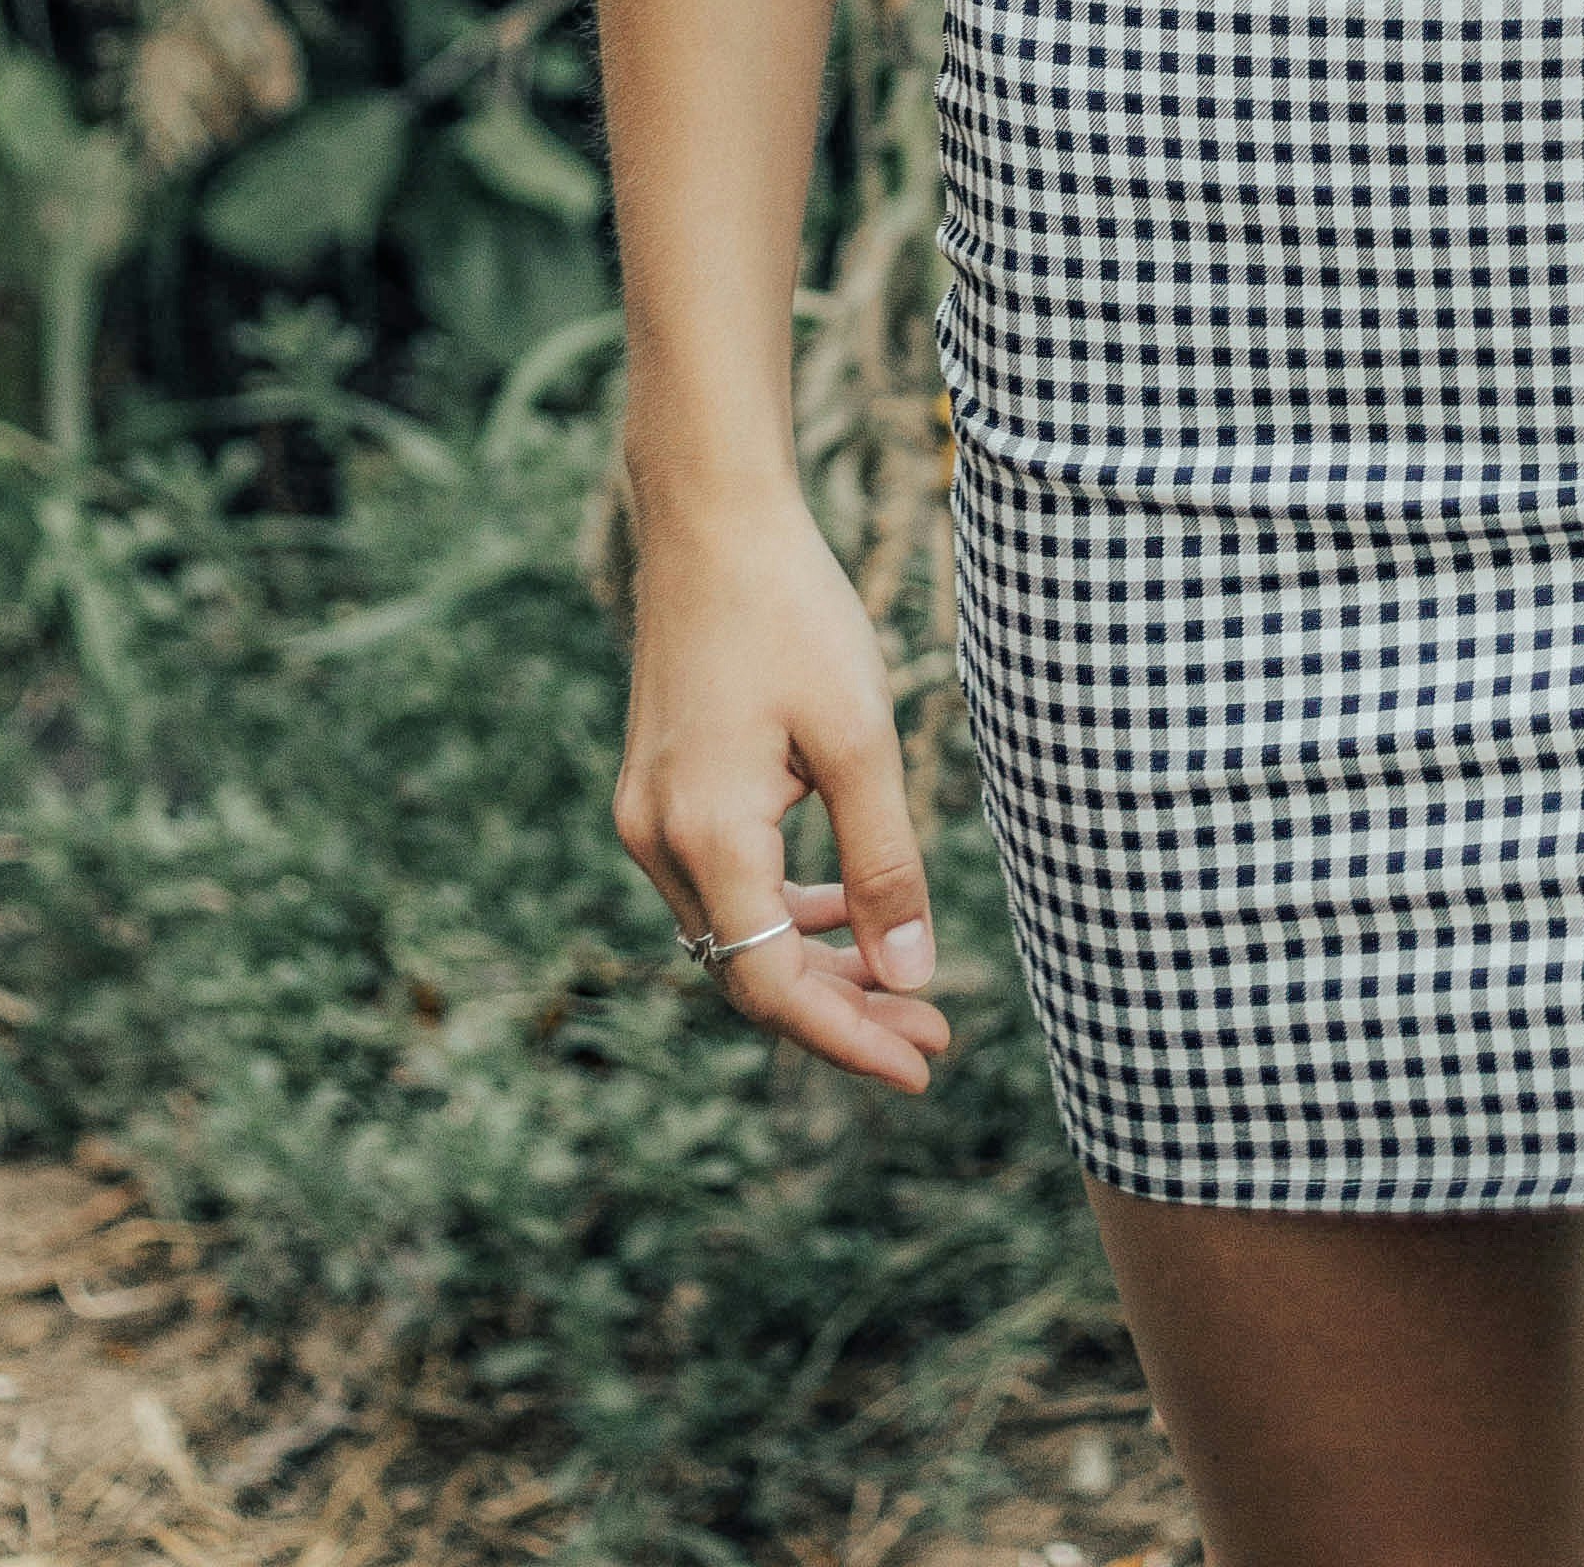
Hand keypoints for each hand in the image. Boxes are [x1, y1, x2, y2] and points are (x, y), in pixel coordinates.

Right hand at [612, 484, 954, 1091]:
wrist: (712, 520)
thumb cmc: (792, 612)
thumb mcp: (859, 737)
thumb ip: (884, 861)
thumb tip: (912, 971)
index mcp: (706, 835)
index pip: (773, 985)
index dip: (850, 1038)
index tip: (925, 1063)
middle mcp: (658, 841)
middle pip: (751, 971)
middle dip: (844, 1011)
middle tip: (935, 1029)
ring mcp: (649, 817)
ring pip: (736, 932)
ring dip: (817, 964)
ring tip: (904, 980)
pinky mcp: (658, 792)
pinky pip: (723, 885)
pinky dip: (784, 909)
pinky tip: (844, 908)